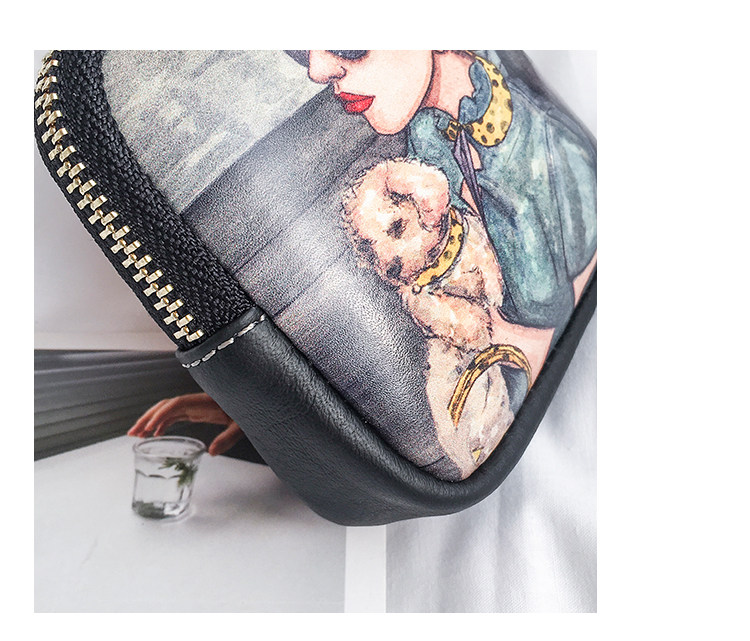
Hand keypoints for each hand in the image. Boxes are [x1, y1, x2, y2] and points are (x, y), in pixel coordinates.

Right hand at [127, 393, 244, 455]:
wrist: (258, 400)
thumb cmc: (252, 409)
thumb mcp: (242, 425)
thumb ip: (228, 438)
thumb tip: (211, 453)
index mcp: (205, 401)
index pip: (176, 404)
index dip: (161, 415)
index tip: (150, 428)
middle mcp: (197, 401)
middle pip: (166, 406)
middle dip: (147, 418)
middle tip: (132, 433)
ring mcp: (196, 405)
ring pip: (167, 410)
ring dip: (151, 421)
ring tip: (136, 435)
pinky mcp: (198, 410)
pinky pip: (175, 415)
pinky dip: (162, 423)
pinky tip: (155, 434)